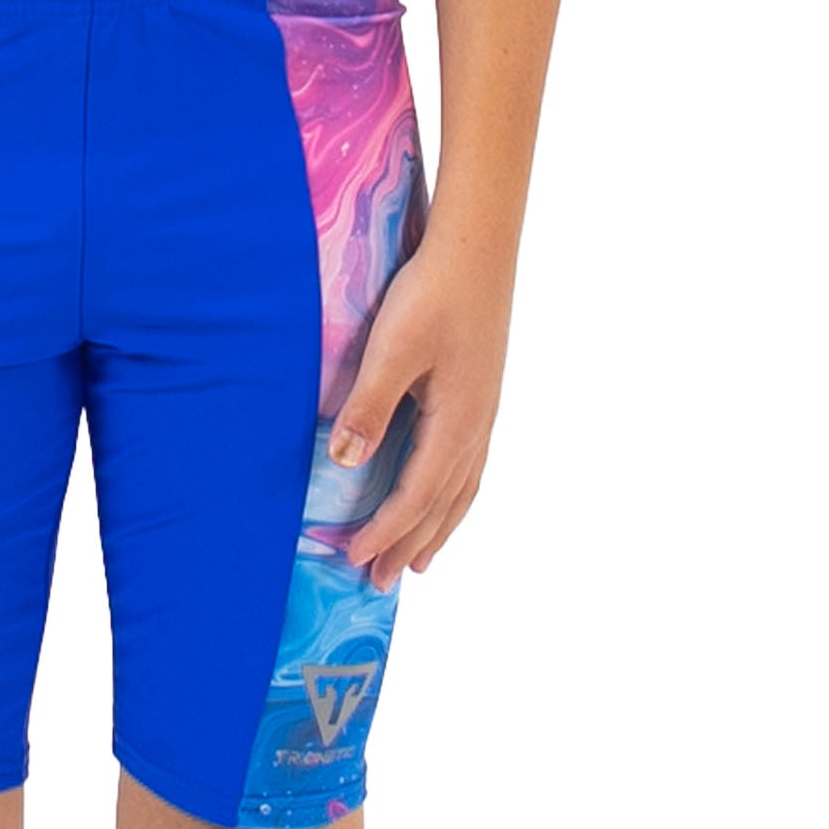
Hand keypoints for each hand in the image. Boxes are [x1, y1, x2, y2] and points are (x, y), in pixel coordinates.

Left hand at [330, 242, 509, 587]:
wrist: (478, 246)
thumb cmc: (432, 292)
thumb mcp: (393, 348)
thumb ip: (369, 406)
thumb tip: (344, 463)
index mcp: (456, 422)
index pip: (416, 495)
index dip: (384, 531)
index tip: (354, 559)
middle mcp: (477, 426)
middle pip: (443, 504)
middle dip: (410, 544)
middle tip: (382, 583)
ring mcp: (484, 411)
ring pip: (462, 488)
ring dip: (437, 527)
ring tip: (419, 560)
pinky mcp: (482, 393)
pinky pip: (469, 464)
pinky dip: (453, 494)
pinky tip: (444, 494)